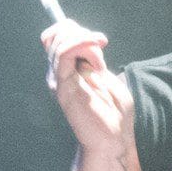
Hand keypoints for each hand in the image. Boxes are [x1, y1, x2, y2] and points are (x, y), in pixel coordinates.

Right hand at [42, 19, 134, 157]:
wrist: (114, 140)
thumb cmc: (115, 114)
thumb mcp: (109, 80)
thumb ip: (96, 62)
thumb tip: (89, 43)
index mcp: (70, 71)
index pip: (58, 38)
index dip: (75, 30)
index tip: (100, 40)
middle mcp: (60, 74)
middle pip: (56, 36)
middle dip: (80, 32)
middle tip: (101, 44)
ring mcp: (60, 80)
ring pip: (59, 43)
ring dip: (83, 40)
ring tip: (101, 54)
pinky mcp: (64, 87)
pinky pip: (64, 56)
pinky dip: (80, 46)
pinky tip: (97, 59)